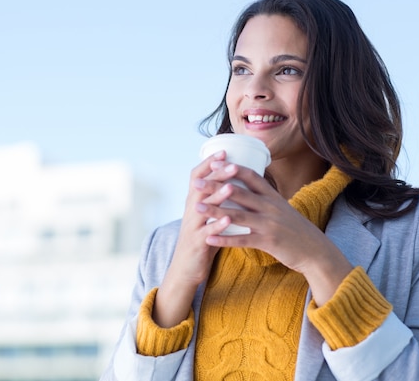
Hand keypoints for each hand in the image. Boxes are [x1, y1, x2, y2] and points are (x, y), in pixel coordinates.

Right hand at [153, 151, 239, 326]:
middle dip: (217, 175)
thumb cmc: (202, 240)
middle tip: (231, 163)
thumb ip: (215, 201)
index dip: (209, 163)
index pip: (198, 177)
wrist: (186, 268)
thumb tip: (232, 182)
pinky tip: (229, 219)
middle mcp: (191, 211)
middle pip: (202, 187)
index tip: (224, 151)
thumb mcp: (207, 217)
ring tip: (231, 187)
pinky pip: (207, 232)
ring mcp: (193, 227)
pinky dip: (217, 225)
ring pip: (204, 208)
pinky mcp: (198, 243)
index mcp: (194, 202)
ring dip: (217, 197)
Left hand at [198, 162, 353, 305]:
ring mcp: (269, 224)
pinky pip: (243, 240)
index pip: (251, 176)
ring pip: (238, 215)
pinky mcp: (269, 242)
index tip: (214, 163)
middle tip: (196, 182)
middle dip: (216, 187)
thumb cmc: (295, 230)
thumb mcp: (282, 208)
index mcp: (273, 196)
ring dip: (216, 211)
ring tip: (197, 208)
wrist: (316, 251)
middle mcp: (270, 207)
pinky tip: (210, 238)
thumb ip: (264, 198)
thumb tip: (247, 186)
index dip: (232, 168)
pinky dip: (225, 239)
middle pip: (239, 193)